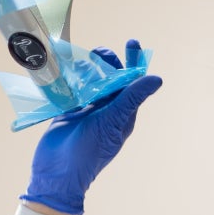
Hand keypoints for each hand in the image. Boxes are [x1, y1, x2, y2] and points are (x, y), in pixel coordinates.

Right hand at [21, 39, 162, 214]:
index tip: (132, 42)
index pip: (133, 83)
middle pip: (112, 79)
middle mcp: (108, 110)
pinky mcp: (70, 110)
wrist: (57, 171)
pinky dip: (73, 77)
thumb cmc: (89, 151)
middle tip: (99, 53)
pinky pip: (75, 88)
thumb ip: (131, 98)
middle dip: (109, 62)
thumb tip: (156, 79)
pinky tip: (68, 68)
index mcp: (123, 114)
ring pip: (93, 81)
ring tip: (84, 60)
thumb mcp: (112, 121)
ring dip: (90, 68)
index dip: (135, 63)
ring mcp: (88, 110)